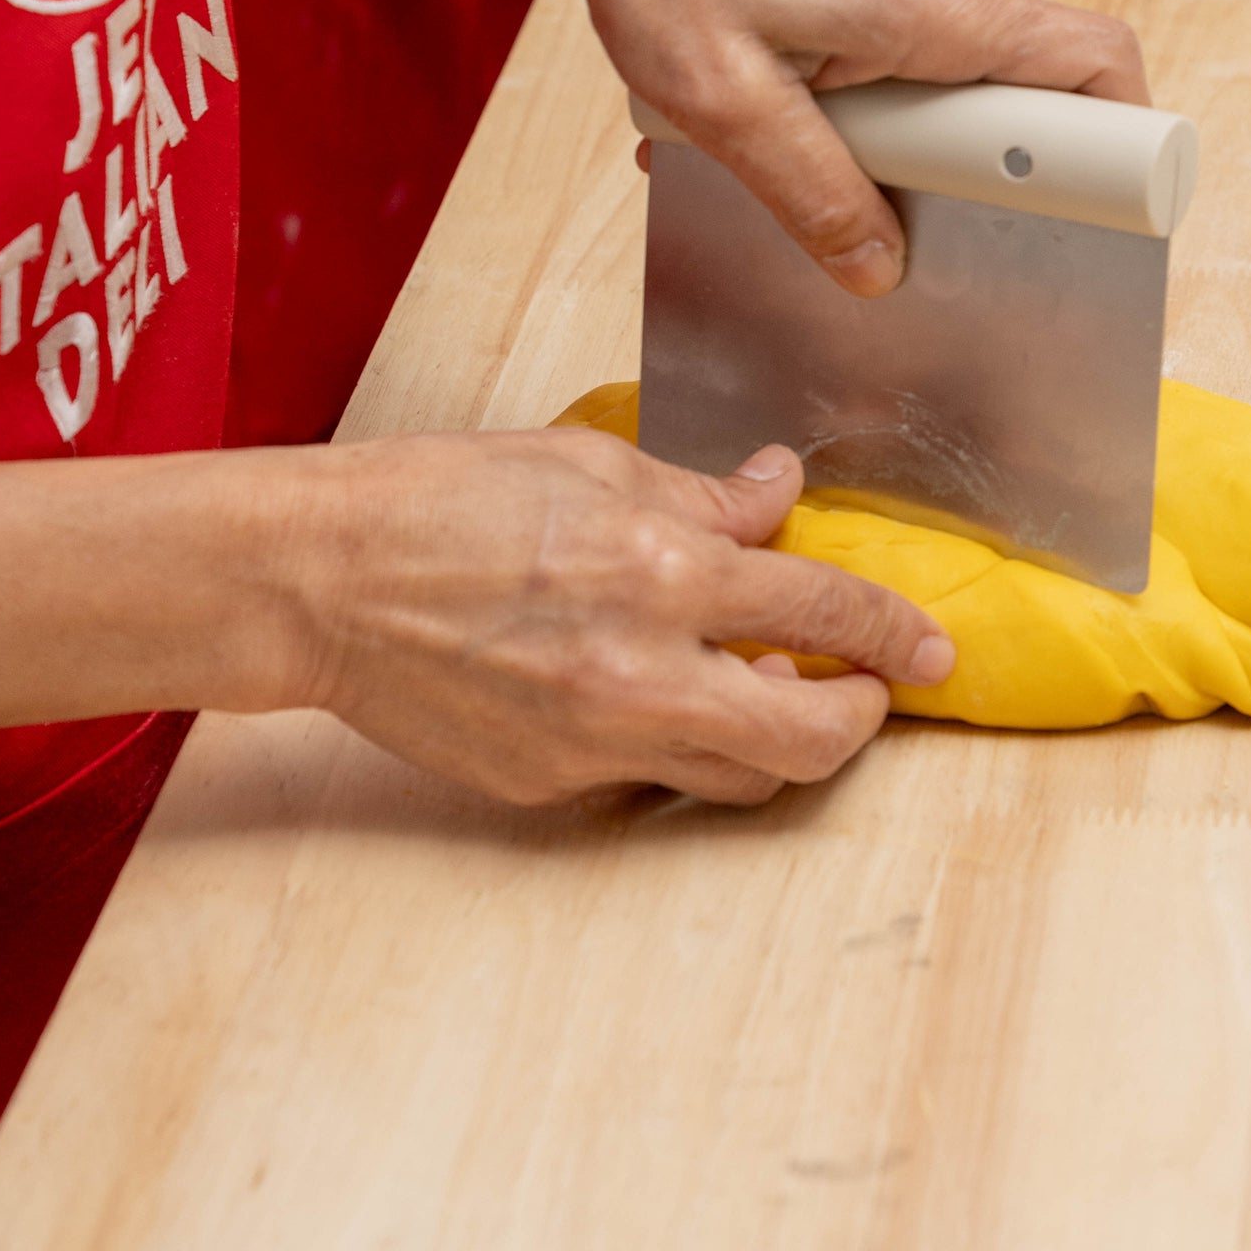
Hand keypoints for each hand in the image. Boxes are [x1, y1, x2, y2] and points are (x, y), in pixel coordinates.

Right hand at [298, 427, 954, 808]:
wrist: (323, 581)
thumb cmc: (440, 502)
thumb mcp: (590, 464)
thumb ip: (701, 495)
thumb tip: (776, 496)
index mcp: (660, 574)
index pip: (823, 613)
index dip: (894, 632)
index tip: (927, 645)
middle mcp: (640, 674)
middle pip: (808, 738)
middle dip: (862, 717)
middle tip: (869, 688)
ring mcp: (594, 743)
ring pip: (738, 778)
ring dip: (773, 738)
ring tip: (761, 684)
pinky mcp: (550, 785)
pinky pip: (648, 778)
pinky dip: (676, 742)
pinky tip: (655, 693)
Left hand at [535, 0, 1147, 292]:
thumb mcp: (723, 102)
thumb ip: (812, 192)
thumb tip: (880, 268)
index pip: (1098, 62)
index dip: (1121, 145)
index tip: (1090, 220)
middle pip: (1013, 96)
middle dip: (943, 166)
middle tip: (842, 185)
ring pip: (943, 79)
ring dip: (871, 130)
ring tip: (762, 130)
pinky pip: (899, 46)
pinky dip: (843, 89)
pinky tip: (755, 97)